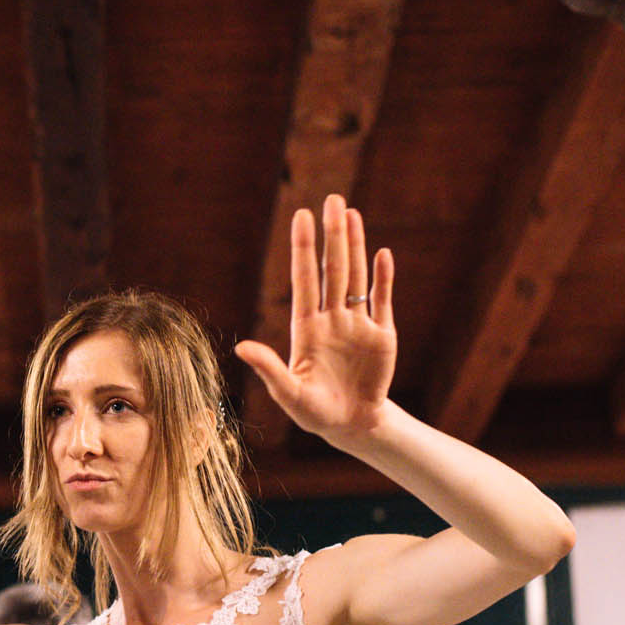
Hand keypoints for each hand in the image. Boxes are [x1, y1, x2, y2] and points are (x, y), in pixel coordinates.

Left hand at [235, 195, 396, 446]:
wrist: (350, 424)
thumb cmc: (314, 412)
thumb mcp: (288, 394)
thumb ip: (269, 369)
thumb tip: (240, 346)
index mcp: (307, 328)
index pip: (304, 279)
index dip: (304, 248)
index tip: (302, 217)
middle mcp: (331, 318)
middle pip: (332, 269)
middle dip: (332, 236)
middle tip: (332, 200)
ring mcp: (357, 324)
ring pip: (356, 277)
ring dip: (356, 246)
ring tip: (352, 214)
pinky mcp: (381, 335)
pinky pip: (382, 300)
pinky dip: (384, 278)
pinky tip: (382, 254)